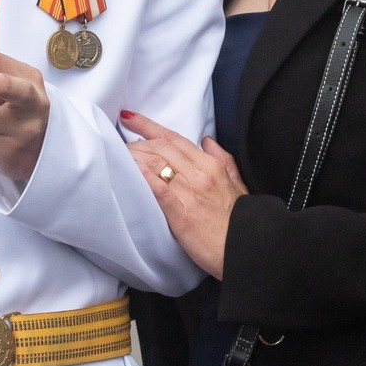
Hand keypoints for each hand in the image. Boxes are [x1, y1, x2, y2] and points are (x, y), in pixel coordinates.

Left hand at [119, 110, 245, 277]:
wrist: (248, 248)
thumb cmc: (239, 221)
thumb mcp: (237, 184)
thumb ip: (223, 159)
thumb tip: (207, 141)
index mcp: (211, 165)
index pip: (174, 138)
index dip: (148, 125)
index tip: (130, 117)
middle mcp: (199, 173)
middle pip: (160, 148)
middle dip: (136, 143)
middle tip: (119, 144)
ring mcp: (190, 191)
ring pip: (156, 163)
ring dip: (134, 156)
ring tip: (117, 155)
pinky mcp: (181, 212)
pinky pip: (158, 188)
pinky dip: (142, 176)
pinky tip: (128, 169)